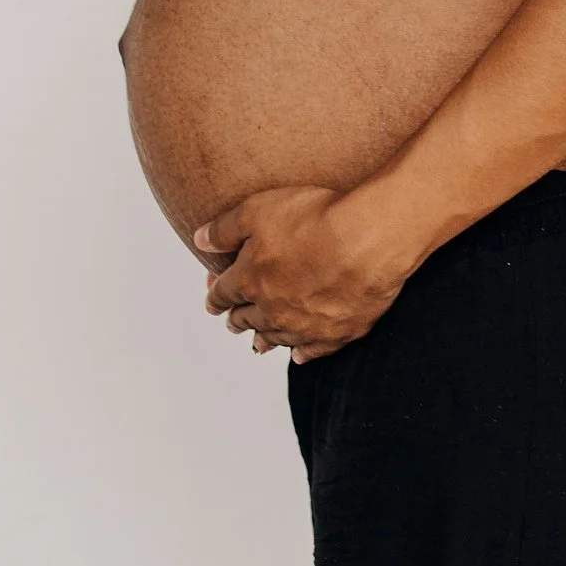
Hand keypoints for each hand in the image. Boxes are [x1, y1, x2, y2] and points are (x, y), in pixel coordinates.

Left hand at [195, 186, 405, 361]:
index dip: (215, 295)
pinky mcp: (336, 333)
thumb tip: (199, 240)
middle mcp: (272, 309)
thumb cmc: (315, 218)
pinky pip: (313, 351)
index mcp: (250, 279)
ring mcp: (304, 326)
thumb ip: (224, 228)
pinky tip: (298, 356)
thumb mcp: (258, 210)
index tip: (211, 300)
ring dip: (263, 339)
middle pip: (247, 318)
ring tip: (257, 344)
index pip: (224, 293)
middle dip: (236, 318)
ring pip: (275, 338)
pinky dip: (302, 354)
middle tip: (231, 321)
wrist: (367, 238)